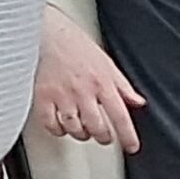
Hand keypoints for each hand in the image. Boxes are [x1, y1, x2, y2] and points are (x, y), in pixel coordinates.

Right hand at [33, 16, 143, 152]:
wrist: (45, 31)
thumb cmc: (74, 44)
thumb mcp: (105, 62)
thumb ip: (122, 86)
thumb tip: (137, 102)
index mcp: (102, 82)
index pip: (120, 116)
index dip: (128, 136)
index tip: (131, 147)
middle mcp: (83, 91)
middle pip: (97, 128)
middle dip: (103, 136)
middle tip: (103, 135)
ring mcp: (61, 95)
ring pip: (75, 129)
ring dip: (81, 134)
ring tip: (82, 128)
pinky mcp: (42, 96)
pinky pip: (51, 124)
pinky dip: (58, 129)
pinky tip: (61, 124)